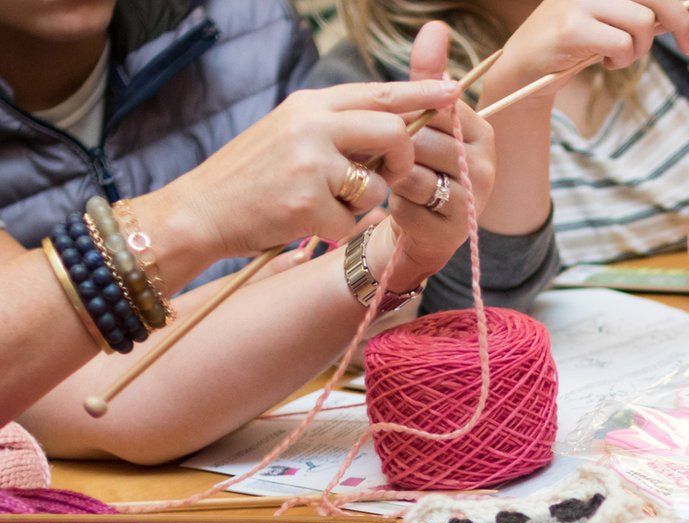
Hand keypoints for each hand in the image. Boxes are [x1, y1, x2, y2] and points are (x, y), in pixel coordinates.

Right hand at [160, 79, 461, 258]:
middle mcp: (312, 127)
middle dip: (403, 159)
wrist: (199, 211)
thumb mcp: (290, 131)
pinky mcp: (306, 205)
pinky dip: (336, 227)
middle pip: (393, 131)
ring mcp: (309, 166)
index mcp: (311, 106)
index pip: (379, 93)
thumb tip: (394, 128)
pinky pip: (352, 222)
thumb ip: (336, 125)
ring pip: (377, 185)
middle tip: (394, 175)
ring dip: (363, 202)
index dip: (422, 95)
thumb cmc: (251, 175)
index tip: (454, 93)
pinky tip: (303, 220)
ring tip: (323, 201)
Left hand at [366, 22, 496, 292]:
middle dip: (395, 148)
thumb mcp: (423, 124)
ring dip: (393, 174)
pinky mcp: (455, 226)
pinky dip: (396, 200)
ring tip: (393, 180)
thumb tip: (434, 25)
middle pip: (422, 138)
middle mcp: (485, 163)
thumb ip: (427, 79)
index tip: (394, 127)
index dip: (406, 116)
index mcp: (480, 131)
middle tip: (384, 158)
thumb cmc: (421, 171)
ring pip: (415, 169)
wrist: (420, 233)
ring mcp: (474, 197)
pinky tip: (399, 203)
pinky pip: (412, 200)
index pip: (437, 107)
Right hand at [483, 0, 688, 103]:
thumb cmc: (573, 44)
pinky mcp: (572, 27)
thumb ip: (646, 14)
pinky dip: (622, 60)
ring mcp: (581, 0)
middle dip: (680, 22)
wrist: (525, 67)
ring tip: (620, 57)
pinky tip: (606, 62)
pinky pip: (622, 44)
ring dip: (640, 48)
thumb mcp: (612, 22)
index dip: (679, 5)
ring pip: (643, 21)